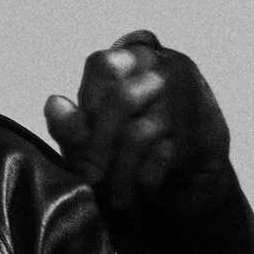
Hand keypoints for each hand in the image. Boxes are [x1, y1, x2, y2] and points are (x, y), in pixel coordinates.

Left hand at [43, 31, 235, 220]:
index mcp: (133, 57)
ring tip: (115, 196)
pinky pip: (162, 157)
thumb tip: (54, 104)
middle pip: (121, 99)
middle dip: (97, 146)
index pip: (102, 64)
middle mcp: (162, 69)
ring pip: (138, 135)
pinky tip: (142, 188)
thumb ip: (72, 122)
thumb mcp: (96, 131)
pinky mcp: (199, 131)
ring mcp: (184, 99)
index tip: (80, 134)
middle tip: (90, 177)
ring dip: (120, 172)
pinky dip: (145, 178)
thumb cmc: (136, 140)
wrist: (194, 164)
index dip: (87, 100)